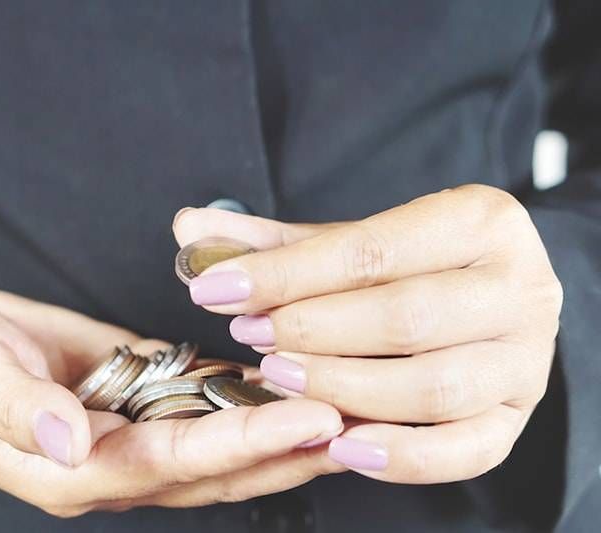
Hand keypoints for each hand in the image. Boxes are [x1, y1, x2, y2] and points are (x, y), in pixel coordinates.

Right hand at [0, 290, 345, 514]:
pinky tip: (291, 379)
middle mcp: (115, 461)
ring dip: (282, 427)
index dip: (243, 443)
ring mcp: (131, 429)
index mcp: (74, 471)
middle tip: (362, 424)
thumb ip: (19, 413)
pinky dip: (247, 394)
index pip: (174, 462)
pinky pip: (201, 401)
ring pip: (220, 438)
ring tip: (350, 407)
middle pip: (216, 464)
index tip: (309, 420)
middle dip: (289, 448)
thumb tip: (71, 440)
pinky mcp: (138, 394)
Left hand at [174, 184, 562, 483]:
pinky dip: (401, 457)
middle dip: (311, 330)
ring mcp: (525, 358)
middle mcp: (520, 287)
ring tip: (279, 378)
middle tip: (250, 334)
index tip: (216, 289)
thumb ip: (273, 241)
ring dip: (343, 387)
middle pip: (404, 318)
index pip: (369, 251)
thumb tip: (190, 229)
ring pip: (432, 387)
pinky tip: (339, 443)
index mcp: (481, 220)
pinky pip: (465, 450)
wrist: (489, 295)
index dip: (284, 274)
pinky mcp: (516, 417)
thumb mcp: (349, 241)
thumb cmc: (412, 264)